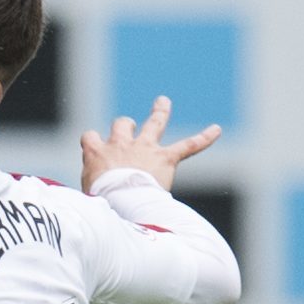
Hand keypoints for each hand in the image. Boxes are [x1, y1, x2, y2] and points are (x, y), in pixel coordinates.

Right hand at [80, 95, 221, 192]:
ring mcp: (145, 149)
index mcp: (97, 153)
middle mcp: (121, 145)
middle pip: (121, 124)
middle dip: (125, 126)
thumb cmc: (100, 199)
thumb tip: (88, 200)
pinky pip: (189, 146)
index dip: (92, 141)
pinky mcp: (165, 158)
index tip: (94, 147)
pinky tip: (216, 130)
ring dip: (159, 112)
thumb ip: (90, 185)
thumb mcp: (86, 191)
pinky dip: (204, 138)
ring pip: (154, 123)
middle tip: (128, 128)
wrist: (121, 200)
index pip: (90, 137)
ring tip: (162, 102)